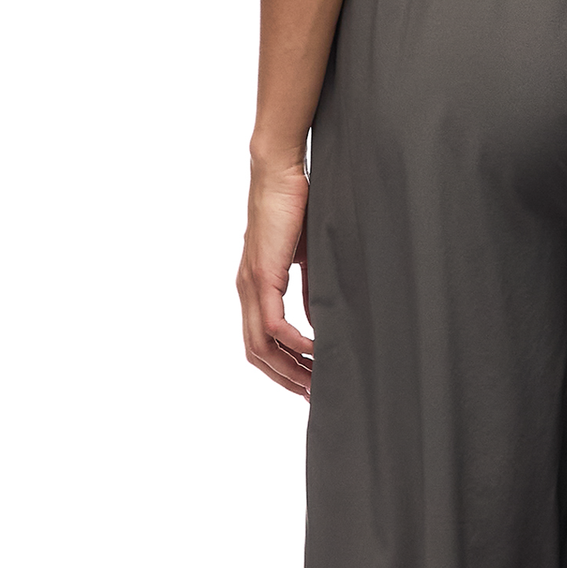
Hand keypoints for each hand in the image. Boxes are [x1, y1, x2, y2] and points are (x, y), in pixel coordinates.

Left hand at [237, 161, 312, 399]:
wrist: (279, 172)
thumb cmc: (296, 206)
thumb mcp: (307, 258)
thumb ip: (310, 290)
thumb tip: (320, 323)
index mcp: (255, 287)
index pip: (260, 342)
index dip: (281, 367)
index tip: (308, 383)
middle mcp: (246, 291)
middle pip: (256, 354)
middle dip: (286, 379)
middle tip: (314, 396)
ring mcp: (251, 284)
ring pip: (260, 345)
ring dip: (289, 369)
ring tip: (316, 382)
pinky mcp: (262, 275)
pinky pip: (273, 324)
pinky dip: (294, 343)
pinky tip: (315, 351)